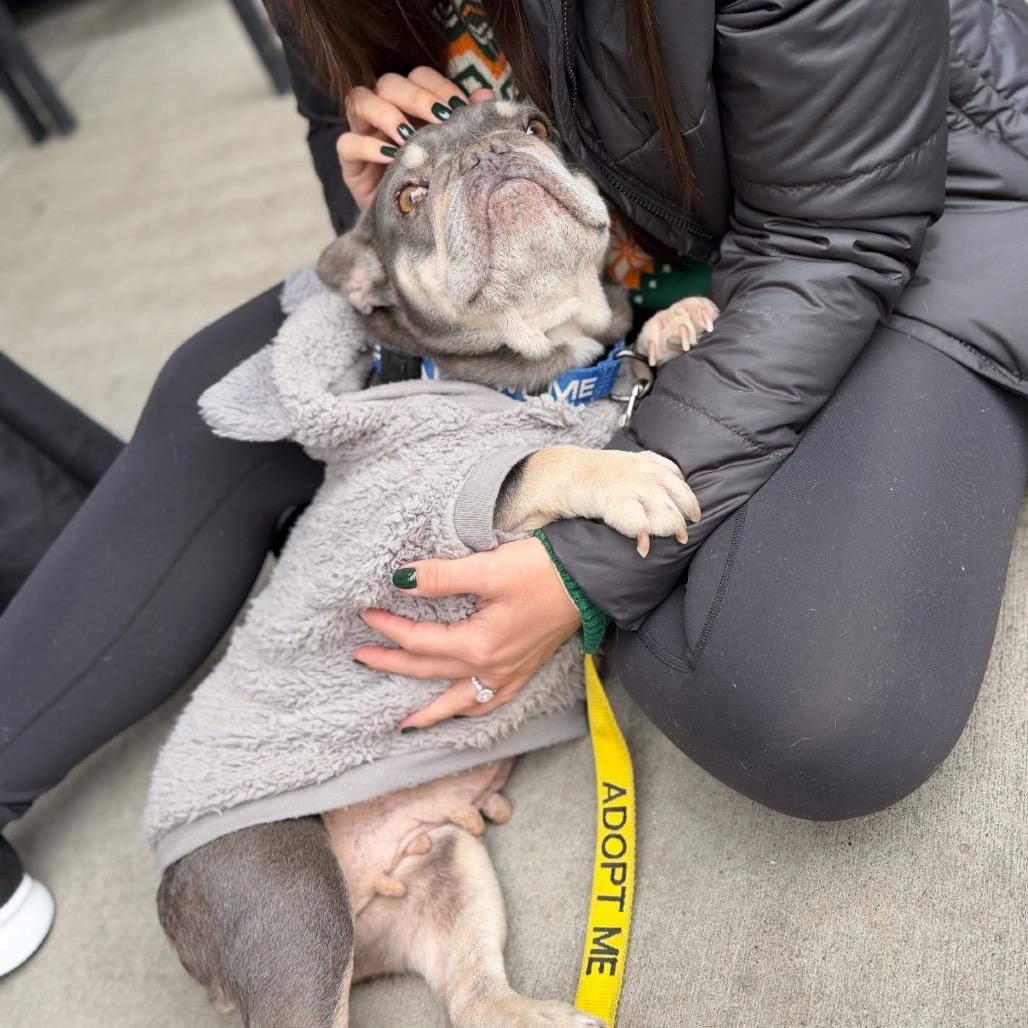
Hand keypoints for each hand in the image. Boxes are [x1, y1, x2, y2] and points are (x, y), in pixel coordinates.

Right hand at [338, 67, 494, 210]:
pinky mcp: (350, 162)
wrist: (414, 228)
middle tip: (438, 119)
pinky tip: (391, 157)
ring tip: (409, 136)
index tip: (459, 107)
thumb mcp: (454, 154)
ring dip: (386, 113)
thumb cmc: (436, 185)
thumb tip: (486, 95)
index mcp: (412, 105)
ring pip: (360, 100)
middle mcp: (385, 111)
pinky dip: (368, 146)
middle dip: (415, 97)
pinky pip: (348, 143)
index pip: (418, 76)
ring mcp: (364, 133)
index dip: (437, 85)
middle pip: (389, 83)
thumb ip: (468, 123)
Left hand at [353, 538, 581, 728]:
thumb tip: (401, 581)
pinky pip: (490, 701)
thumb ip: (441, 578)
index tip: (366, 614)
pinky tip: (462, 710)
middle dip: (393, 665)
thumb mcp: (488, 569)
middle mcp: (491, 669)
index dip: (389, 628)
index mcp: (478, 645)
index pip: (420, 641)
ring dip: (429, 711)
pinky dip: (470, 710)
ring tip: (405, 723)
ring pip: (459, 701)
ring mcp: (509, 673)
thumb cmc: (543, 571)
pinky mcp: (525, 669)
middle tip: (362, 659)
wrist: (591, 579)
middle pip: (430, 671)